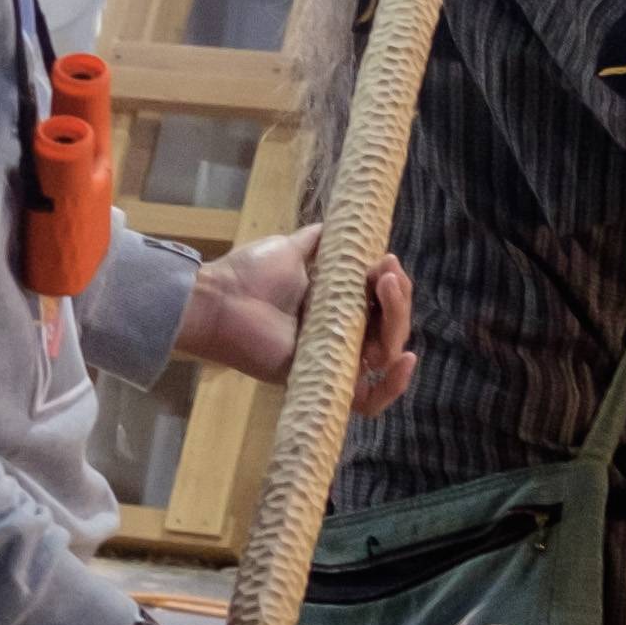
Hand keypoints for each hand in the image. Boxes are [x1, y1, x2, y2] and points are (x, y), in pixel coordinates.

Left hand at [178, 225, 417, 414]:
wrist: (221, 300)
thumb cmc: (250, 275)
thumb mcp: (292, 249)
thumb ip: (318, 241)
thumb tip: (338, 224)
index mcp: (337, 306)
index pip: (382, 303)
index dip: (393, 285)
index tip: (385, 261)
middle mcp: (342, 335)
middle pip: (391, 328)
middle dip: (398, 300)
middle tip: (385, 275)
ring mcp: (336, 360)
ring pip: (387, 355)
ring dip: (397, 323)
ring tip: (386, 291)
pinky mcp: (325, 382)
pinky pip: (368, 400)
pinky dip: (393, 385)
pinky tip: (403, 359)